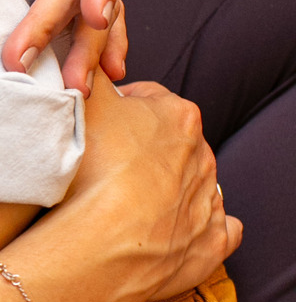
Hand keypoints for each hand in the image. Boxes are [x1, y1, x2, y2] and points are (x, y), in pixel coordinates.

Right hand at [62, 73, 239, 301]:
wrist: (106, 240)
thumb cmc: (96, 167)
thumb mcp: (83, 101)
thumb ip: (88, 73)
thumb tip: (86, 58)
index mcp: (178, 115)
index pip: (147, 99)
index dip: (117, 107)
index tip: (94, 122)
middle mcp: (202, 155)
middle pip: (169, 143)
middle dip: (142, 150)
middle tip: (103, 164)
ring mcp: (209, 201)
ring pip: (190, 184)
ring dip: (164, 189)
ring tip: (124, 203)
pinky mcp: (210, 243)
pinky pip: (218, 231)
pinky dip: (201, 229)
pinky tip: (176, 230)